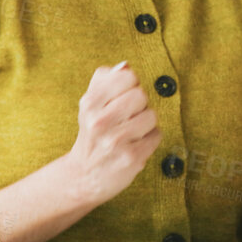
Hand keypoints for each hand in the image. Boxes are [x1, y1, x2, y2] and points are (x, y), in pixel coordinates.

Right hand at [63, 62, 160, 204]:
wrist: (84, 175)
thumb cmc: (93, 132)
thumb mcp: (91, 103)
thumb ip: (106, 79)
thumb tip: (125, 66)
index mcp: (89, 103)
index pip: (127, 76)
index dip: (130, 85)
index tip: (122, 96)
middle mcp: (99, 122)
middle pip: (141, 95)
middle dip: (139, 105)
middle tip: (128, 117)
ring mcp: (115, 142)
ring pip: (151, 116)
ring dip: (146, 123)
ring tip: (131, 132)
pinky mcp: (131, 158)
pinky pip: (156, 135)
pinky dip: (150, 139)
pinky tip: (135, 145)